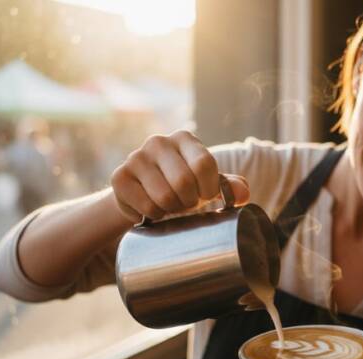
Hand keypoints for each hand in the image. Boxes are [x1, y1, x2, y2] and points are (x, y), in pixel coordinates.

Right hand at [110, 130, 249, 223]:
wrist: (142, 193)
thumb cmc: (182, 187)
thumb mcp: (207, 183)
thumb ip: (229, 186)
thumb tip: (243, 193)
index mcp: (184, 139)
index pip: (204, 164)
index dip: (209, 189)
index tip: (205, 196)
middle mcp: (158, 142)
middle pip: (184, 182)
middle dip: (190, 202)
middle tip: (186, 204)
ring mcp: (136, 158)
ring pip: (165, 197)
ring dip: (172, 210)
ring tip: (169, 206)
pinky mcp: (119, 177)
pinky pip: (146, 207)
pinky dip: (154, 216)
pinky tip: (151, 208)